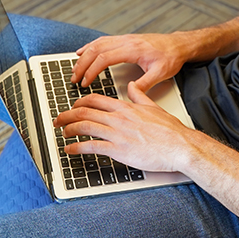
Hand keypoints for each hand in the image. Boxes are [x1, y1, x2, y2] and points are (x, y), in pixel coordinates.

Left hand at [53, 82, 193, 172]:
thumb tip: (133, 86)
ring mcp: (117, 134)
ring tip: (62, 133)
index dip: (79, 102)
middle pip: (84, 111)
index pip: (95, 99)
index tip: (73, 106)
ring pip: (84, 126)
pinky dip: (77, 147)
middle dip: (67, 115)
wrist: (180, 146)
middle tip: (58, 120)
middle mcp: (119, 118)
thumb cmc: (170, 131)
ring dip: (69, 129)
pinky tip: (70, 150)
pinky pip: (91, 146)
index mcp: (126, 107)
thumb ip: (140, 96)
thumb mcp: (154, 107)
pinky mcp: (118, 150)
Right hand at [73, 33, 190, 91]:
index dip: (91, 71)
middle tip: (73, 78)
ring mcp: (125, 39)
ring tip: (74, 68)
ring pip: (98, 44)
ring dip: (84, 55)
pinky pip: (103, 41)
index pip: (105, 59)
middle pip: (96, 50)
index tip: (84, 82)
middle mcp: (127, 41)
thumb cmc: (171, 57)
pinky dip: (90, 46)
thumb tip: (130, 91)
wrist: (179, 45)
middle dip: (82, 64)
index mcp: (133, 49)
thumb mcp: (161, 73)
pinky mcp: (126, 39)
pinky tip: (83, 52)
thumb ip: (145, 83)